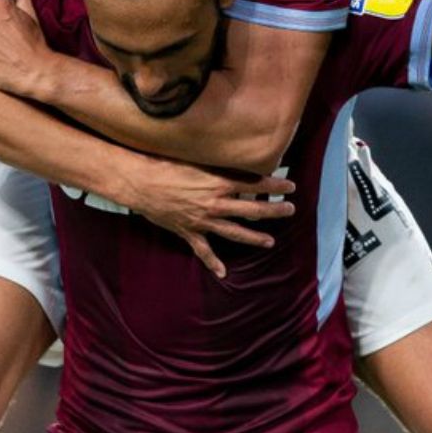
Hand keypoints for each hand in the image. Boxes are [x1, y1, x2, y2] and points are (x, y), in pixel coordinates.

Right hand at [120, 157, 296, 277]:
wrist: (140, 183)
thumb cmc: (165, 165)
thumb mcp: (196, 160)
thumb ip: (217, 165)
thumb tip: (236, 161)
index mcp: (219, 182)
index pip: (255, 183)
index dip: (275, 184)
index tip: (291, 185)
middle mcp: (215, 203)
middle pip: (252, 209)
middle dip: (274, 210)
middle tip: (290, 210)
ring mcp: (203, 220)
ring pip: (235, 231)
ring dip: (254, 237)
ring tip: (270, 241)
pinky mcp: (189, 232)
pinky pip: (204, 250)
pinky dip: (213, 262)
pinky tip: (223, 273)